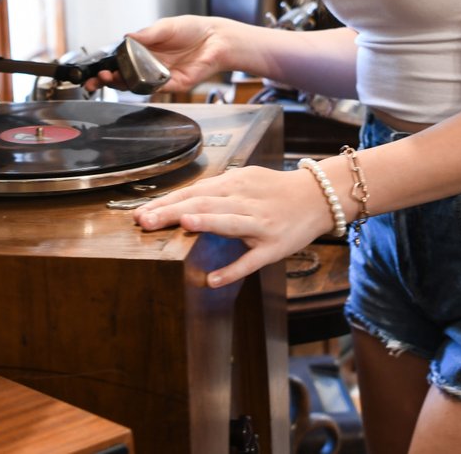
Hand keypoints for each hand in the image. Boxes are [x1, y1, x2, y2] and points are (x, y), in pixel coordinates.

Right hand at [88, 15, 230, 93]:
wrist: (217, 38)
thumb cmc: (193, 29)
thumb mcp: (165, 26)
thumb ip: (146, 34)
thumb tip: (126, 37)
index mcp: (145, 50)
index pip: (121, 61)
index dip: (108, 67)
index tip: (98, 69)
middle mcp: (151, 65)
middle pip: (125, 77)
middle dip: (109, 80)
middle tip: (100, 78)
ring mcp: (161, 76)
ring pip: (137, 85)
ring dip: (123, 84)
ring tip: (113, 78)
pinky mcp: (174, 84)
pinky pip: (157, 88)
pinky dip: (147, 85)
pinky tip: (138, 80)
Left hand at [134, 165, 337, 286]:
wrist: (318, 197)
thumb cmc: (275, 190)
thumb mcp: (246, 180)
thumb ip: (216, 190)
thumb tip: (180, 200)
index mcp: (236, 184)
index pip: (195, 192)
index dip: (168, 202)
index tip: (142, 213)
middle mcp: (246, 202)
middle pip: (206, 204)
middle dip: (174, 211)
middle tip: (146, 221)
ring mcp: (260, 225)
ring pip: (230, 222)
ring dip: (206, 223)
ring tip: (183, 226)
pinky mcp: (273, 248)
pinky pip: (251, 261)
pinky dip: (233, 270)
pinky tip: (214, 280)